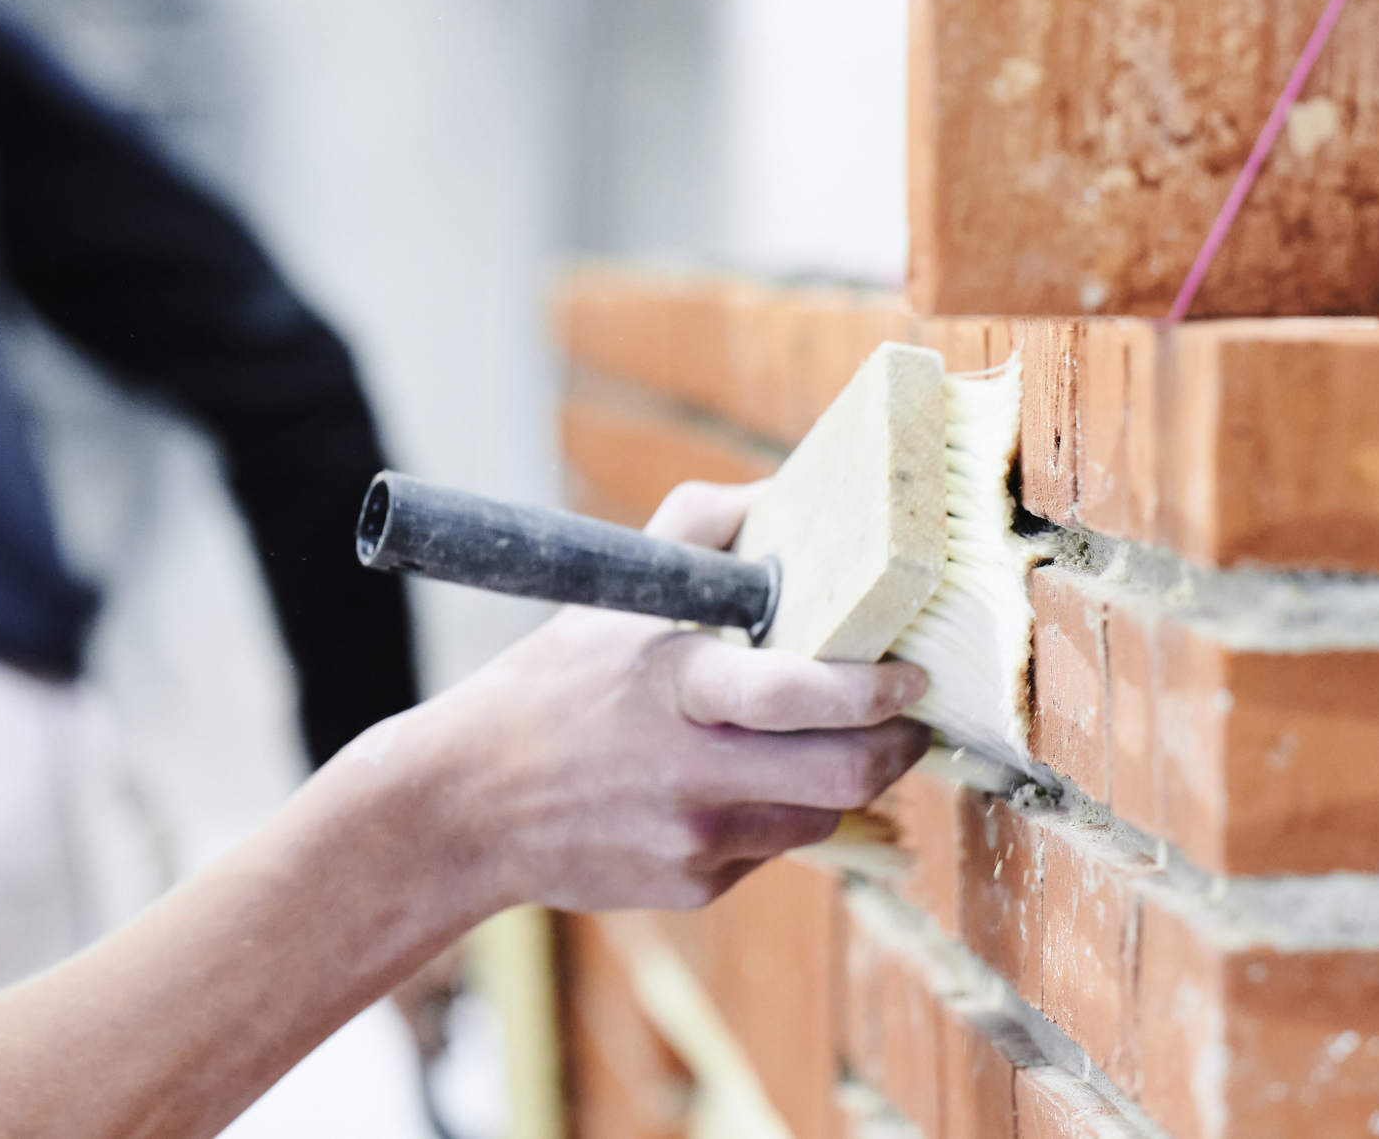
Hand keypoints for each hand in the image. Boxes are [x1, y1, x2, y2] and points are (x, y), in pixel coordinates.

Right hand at [386, 481, 929, 917]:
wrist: (468, 805)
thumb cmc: (549, 687)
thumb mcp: (613, 599)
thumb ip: (697, 531)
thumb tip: (776, 491)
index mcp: (678, 687)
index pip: (805, 695)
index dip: (876, 690)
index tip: (909, 672)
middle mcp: (693, 772)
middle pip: (846, 773)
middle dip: (896, 746)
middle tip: (905, 719)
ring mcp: (696, 841)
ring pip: (821, 814)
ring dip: (836, 779)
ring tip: (818, 743)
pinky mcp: (694, 888)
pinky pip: (774, 851)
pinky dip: (775, 816)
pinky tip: (734, 787)